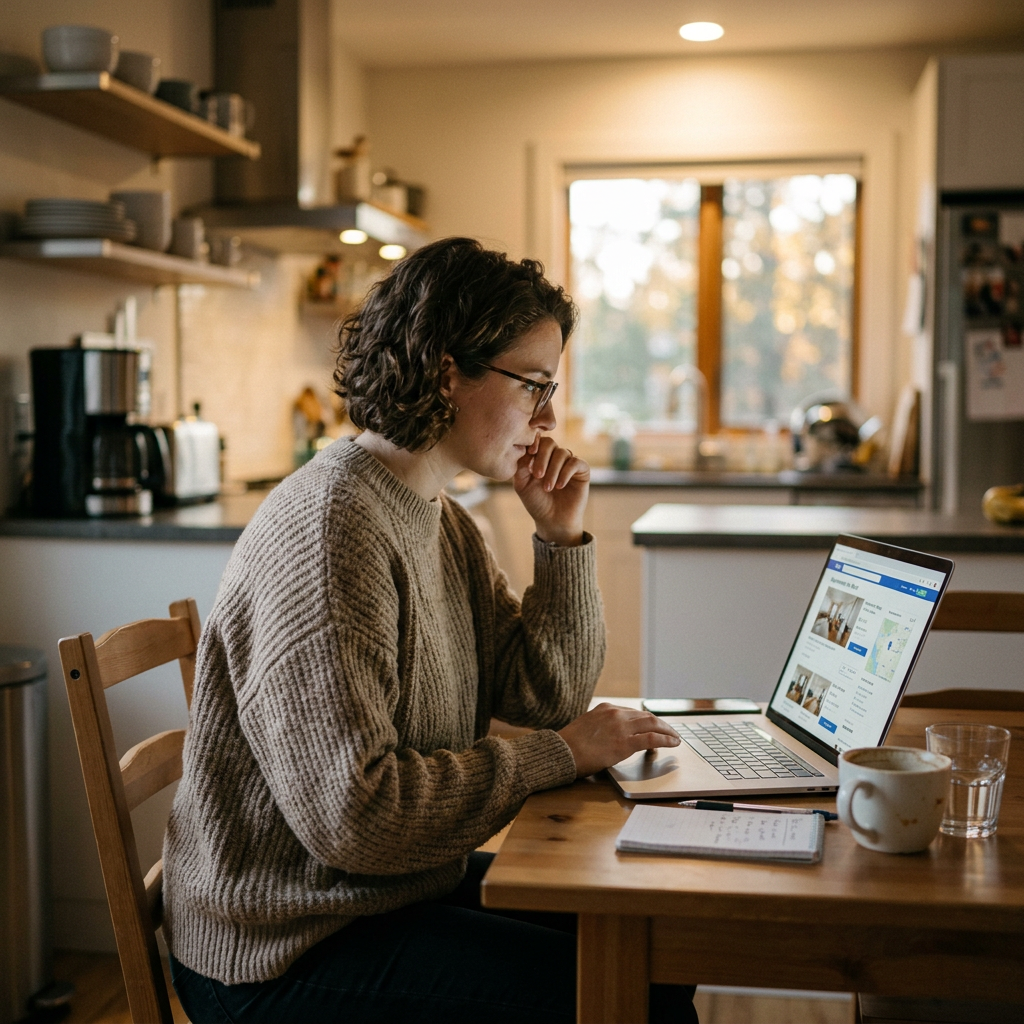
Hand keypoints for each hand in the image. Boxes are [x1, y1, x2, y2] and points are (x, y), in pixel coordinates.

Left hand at [513, 434, 588, 545]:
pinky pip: (575, 462)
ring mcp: (568, 462)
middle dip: (542, 458)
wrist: (553, 520)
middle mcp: (553, 456)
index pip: (536, 440)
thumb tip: (526, 448)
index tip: (529, 453)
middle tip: (537, 475)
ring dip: (553, 470)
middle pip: (549, 443)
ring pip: (562, 453)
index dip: (533, 442)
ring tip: (548, 488)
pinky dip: (566, 473)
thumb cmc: (536, 502)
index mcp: (538, 456)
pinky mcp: (581, 470)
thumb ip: (521, 465)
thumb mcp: (522, 483)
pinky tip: (560, 486)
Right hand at [557, 703, 680, 777]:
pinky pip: (652, 739)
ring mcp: (621, 727)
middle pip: (646, 716)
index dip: (647, 721)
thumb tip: (612, 735)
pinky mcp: (624, 743)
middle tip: (670, 732)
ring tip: (675, 738)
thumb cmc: (570, 744)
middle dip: (661, 724)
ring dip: (667, 731)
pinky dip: (666, 740)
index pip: (633, 713)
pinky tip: (673, 744)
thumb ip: (601, 726)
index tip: (653, 726)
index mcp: (605, 708)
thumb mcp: (587, 726)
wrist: (562, 752)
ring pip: (653, 724)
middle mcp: (616, 714)